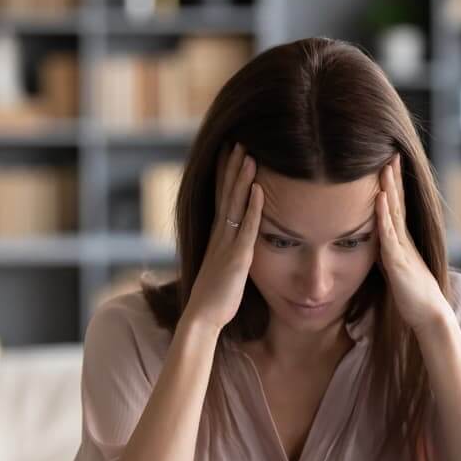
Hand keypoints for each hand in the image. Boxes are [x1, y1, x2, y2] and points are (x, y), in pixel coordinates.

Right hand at [182, 142, 262, 331]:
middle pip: (225, 194)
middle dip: (231, 168)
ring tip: (248, 154)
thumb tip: (236, 252)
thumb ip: (229, 257)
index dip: (225, 176)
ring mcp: (227, 245)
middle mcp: (219, 236)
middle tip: (237, 141)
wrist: (202, 318)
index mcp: (216, 238)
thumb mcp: (223, 272)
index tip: (230, 154)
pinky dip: (253, 208)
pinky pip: (247, 228)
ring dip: (241, 179)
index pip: (221, 200)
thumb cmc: (214, 300)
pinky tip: (259, 190)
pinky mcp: (238, 257)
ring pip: (235, 205)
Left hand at [375, 153, 450, 332]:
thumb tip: (376, 242)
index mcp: (402, 240)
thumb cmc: (412, 293)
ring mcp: (402, 249)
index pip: (397, 206)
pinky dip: (383, 215)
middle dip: (393, 178)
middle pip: (397, 202)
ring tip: (386, 167)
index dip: (393, 185)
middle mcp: (404, 239)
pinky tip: (380, 199)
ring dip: (389, 189)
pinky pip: (389, 234)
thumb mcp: (394, 267)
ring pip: (394, 213)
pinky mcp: (398, 262)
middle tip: (391, 152)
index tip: (389, 162)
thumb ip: (386, 252)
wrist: (428, 313)